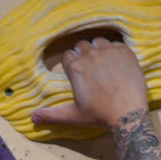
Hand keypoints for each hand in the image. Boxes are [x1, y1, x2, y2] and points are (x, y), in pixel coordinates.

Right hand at [29, 33, 150, 135]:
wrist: (128, 113)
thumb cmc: (99, 115)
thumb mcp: (73, 116)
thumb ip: (52, 114)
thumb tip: (33, 117)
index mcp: (75, 68)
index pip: (67, 55)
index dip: (71, 63)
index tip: (77, 73)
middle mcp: (90, 54)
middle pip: (82, 46)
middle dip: (84, 55)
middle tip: (91, 69)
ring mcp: (108, 51)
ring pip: (99, 42)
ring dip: (99, 50)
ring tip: (104, 64)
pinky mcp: (124, 51)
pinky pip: (116, 44)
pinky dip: (115, 51)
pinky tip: (118, 64)